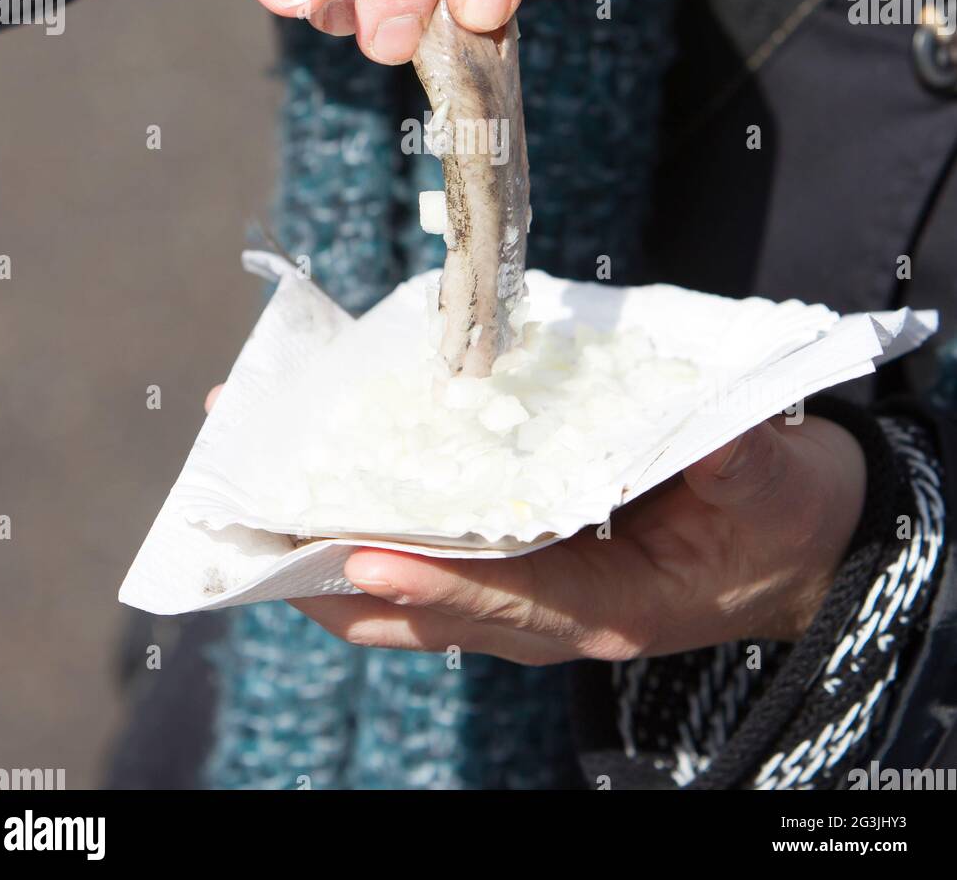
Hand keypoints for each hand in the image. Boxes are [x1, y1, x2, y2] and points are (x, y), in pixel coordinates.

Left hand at [291, 415, 865, 663]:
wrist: (792, 541)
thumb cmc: (780, 515)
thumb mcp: (776, 489)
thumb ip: (742, 465)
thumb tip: (718, 433)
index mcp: (616, 607)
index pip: (514, 601)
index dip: (441, 583)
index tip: (364, 556)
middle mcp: (556, 614)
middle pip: (432, 610)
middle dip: (339, 573)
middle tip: (254, 529)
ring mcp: (531, 596)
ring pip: (414, 598)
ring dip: (333, 559)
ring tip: (256, 511)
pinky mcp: (520, 563)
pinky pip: (428, 565)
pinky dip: (372, 536)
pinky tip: (322, 496)